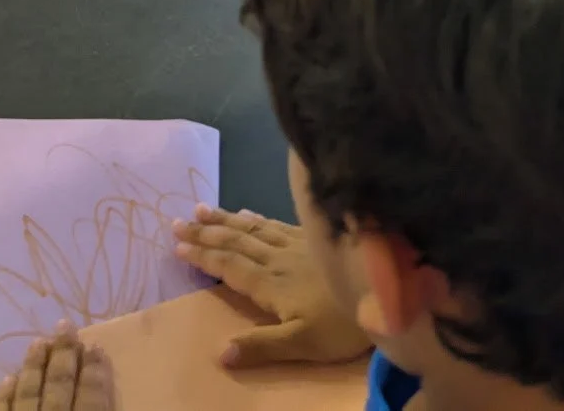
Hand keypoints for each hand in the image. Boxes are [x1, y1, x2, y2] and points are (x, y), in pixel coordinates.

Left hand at [0, 327, 113, 410]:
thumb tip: (105, 392)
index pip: (91, 399)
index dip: (94, 372)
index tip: (95, 344)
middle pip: (59, 386)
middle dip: (63, 355)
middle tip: (65, 325)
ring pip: (29, 393)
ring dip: (34, 366)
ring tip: (38, 340)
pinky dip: (4, 395)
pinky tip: (8, 377)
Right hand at [172, 206, 371, 367]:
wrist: (387, 293)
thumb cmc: (342, 325)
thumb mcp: (302, 344)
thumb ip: (261, 346)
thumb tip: (219, 353)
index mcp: (270, 283)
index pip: (229, 265)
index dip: (203, 255)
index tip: (176, 244)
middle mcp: (278, 258)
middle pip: (235, 241)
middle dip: (205, 232)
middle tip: (177, 221)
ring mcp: (297, 245)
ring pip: (252, 229)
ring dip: (225, 220)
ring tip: (201, 209)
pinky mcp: (315, 240)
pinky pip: (276, 224)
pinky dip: (256, 218)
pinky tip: (248, 213)